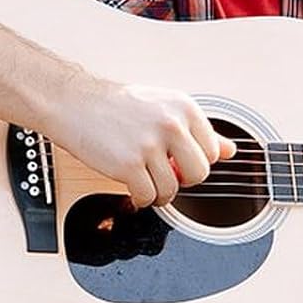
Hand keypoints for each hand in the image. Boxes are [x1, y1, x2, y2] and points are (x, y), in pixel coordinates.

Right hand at [46, 76, 235, 207]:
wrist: (74, 103)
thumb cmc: (115, 105)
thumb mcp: (163, 107)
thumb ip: (197, 130)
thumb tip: (229, 150)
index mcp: (183, 107)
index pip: (212, 151)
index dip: (194, 161)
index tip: (178, 161)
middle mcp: (171, 124)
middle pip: (200, 173)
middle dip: (183, 180)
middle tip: (164, 173)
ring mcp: (150, 145)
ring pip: (173, 190)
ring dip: (159, 193)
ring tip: (145, 181)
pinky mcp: (129, 165)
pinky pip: (148, 197)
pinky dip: (141, 199)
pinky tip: (131, 186)